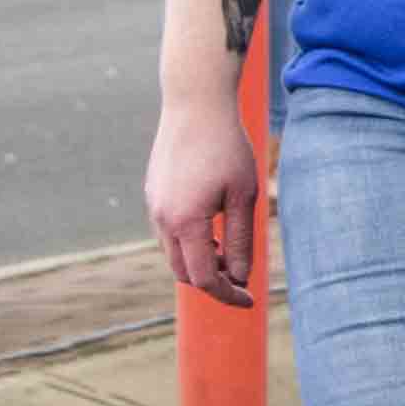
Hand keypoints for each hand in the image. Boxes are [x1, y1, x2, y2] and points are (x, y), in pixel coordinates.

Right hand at [146, 100, 263, 304]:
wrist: (195, 105)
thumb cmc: (228, 148)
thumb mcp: (244, 196)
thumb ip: (240, 240)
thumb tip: (239, 278)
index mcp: (186, 223)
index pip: (204, 278)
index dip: (228, 295)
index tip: (251, 300)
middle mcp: (161, 219)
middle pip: (184, 272)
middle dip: (212, 282)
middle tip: (243, 281)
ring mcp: (153, 206)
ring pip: (173, 253)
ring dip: (199, 263)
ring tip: (229, 255)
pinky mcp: (153, 194)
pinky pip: (167, 233)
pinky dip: (189, 243)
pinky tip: (212, 233)